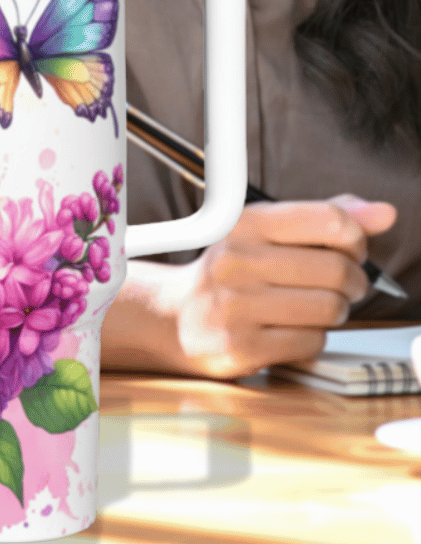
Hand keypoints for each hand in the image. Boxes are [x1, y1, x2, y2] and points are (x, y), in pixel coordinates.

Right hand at [175, 194, 396, 378]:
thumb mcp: (266, 233)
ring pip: (329, 308)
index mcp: (244, 224)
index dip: (355, 239)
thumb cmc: (231, 272)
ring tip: (315, 307)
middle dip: (352, 281)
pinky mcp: (240, 346)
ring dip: (335, 311)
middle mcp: (235, 260)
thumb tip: (384, 213)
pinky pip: (311, 342)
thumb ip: (324, 219)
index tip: (350, 250)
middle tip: (341, 286)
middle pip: (336, 269)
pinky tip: (292, 328)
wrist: (176, 317)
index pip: (329, 220)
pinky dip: (313, 337)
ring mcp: (234, 305)